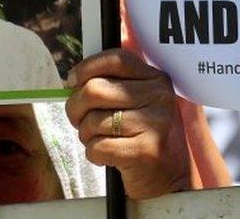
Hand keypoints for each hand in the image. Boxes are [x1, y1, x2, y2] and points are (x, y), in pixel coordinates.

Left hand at [65, 49, 189, 198]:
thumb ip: (113, 86)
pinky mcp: (145, 151)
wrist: (167, 180)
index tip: (72, 81)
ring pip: (92, 121)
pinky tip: (108, 156)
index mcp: (157, 79)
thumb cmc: (142, 138)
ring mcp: (155, 123)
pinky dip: (93, 154)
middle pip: (95, 89)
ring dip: (86, 135)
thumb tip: (73, 80)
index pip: (116, 59)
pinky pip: (97, 146)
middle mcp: (159, 97)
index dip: (87, 68)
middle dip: (76, 108)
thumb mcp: (137, 103)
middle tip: (79, 120)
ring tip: (101, 141)